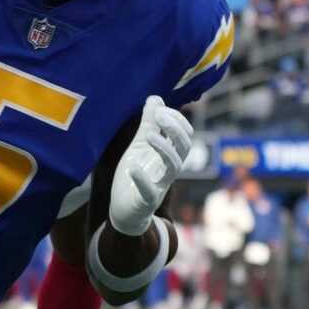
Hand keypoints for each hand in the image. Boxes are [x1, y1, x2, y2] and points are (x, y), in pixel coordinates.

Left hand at [109, 97, 194, 235]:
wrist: (124, 211)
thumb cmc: (134, 176)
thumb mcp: (139, 146)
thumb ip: (148, 124)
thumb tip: (155, 98)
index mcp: (168, 154)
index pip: (184, 134)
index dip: (177, 120)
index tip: (160, 109)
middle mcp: (168, 169)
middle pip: (185, 147)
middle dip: (175, 129)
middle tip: (159, 116)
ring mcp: (160, 185)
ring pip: (173, 166)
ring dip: (163, 149)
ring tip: (148, 136)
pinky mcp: (147, 200)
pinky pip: (150, 191)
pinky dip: (143, 180)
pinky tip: (134, 169)